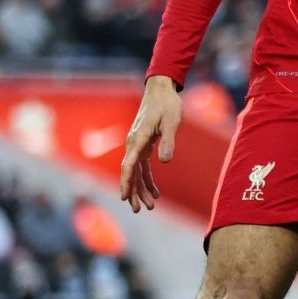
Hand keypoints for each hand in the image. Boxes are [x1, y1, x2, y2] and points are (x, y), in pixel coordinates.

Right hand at [120, 76, 181, 212]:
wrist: (161, 89)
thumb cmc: (167, 104)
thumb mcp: (172, 122)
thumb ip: (168, 141)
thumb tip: (164, 162)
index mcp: (138, 139)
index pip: (129, 165)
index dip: (127, 182)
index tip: (125, 197)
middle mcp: (133, 143)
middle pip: (130, 173)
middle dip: (134, 192)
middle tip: (141, 209)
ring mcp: (137, 144)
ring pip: (136, 171)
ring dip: (141, 188)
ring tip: (150, 206)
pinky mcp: (143, 143)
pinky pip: (142, 165)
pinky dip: (147, 178)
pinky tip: (155, 191)